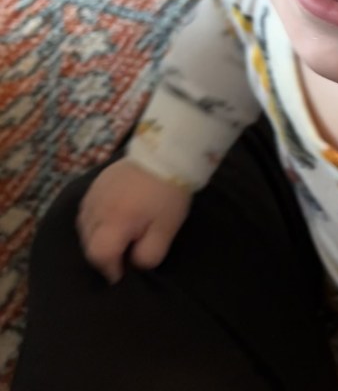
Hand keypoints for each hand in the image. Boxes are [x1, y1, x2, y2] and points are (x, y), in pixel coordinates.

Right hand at [77, 157, 191, 282]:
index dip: (111, 270)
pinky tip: (111, 218)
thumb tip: (132, 264)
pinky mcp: (95, 183)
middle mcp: (96, 209)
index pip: (100, 256)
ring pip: (84, 228)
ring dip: (96, 238)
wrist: (166, 151)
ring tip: (117, 237)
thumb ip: (147, 255)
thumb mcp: (166, 229)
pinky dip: (95, 221)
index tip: (123, 273)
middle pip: (88, 244)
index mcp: (113, 222)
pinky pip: (86, 210)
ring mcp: (92, 194)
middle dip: (103, 255)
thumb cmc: (167, 193)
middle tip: (122, 255)